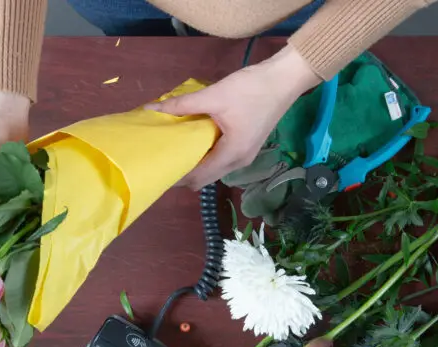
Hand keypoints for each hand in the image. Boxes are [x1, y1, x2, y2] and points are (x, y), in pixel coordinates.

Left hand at [145, 45, 320, 189]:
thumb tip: (152, 108)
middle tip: (162, 157)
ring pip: (213, 169)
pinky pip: (221, 158)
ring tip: (175, 148)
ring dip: (196, 162)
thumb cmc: (251, 89)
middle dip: (184, 172)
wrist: (285, 78)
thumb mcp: (214, 95)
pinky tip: (194, 140)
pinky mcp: (247, 146)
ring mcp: (245, 155)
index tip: (157, 166)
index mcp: (231, 155)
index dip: (177, 175)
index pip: (198, 177)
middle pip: (205, 178)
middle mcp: (239, 162)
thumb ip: (183, 105)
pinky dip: (206, 154)